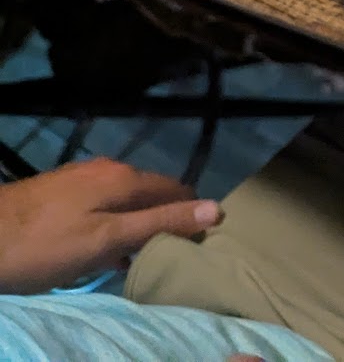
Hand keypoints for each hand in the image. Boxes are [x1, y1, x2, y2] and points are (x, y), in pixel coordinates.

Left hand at [0, 157, 220, 293]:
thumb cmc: (45, 245)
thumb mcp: (107, 241)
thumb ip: (161, 223)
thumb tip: (217, 209)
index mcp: (126, 178)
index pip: (179, 188)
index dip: (191, 215)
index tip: (192, 246)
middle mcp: (109, 168)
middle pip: (152, 193)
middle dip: (164, 219)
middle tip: (161, 255)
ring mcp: (82, 175)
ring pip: (126, 199)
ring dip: (135, 223)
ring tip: (131, 257)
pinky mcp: (61, 188)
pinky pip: (103, 202)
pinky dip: (112, 221)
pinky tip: (99, 246)